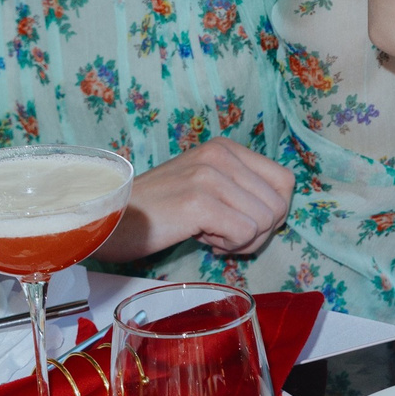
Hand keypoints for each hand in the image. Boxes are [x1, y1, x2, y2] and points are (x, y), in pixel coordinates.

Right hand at [99, 139, 295, 262]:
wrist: (108, 220)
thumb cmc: (158, 212)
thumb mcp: (205, 186)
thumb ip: (240, 190)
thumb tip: (278, 213)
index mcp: (226, 148)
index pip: (285, 182)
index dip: (273, 213)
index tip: (242, 224)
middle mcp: (221, 154)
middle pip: (279, 205)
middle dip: (258, 232)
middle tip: (224, 235)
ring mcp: (209, 175)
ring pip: (266, 220)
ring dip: (242, 240)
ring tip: (209, 235)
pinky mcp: (199, 201)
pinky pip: (245, 233)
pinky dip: (229, 247)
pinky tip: (202, 240)